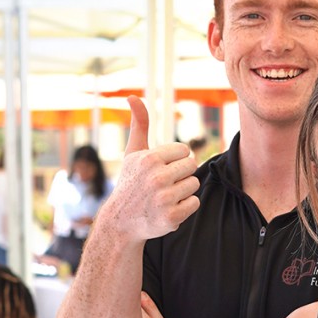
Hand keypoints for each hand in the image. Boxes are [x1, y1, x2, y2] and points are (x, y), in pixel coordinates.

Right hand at [101, 97, 200, 242]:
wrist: (122, 221)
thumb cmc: (131, 182)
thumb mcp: (132, 153)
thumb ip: (139, 125)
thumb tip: (132, 96)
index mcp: (149, 159)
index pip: (184, 150)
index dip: (174, 159)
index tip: (159, 168)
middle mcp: (156, 178)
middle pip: (192, 166)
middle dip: (180, 174)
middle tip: (163, 183)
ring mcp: (164, 198)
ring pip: (194, 184)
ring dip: (183, 190)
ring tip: (164, 195)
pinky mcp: (172, 217)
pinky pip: (195, 203)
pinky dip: (185, 206)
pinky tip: (168, 208)